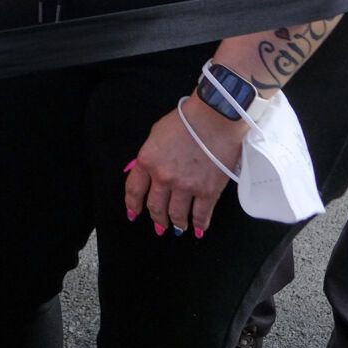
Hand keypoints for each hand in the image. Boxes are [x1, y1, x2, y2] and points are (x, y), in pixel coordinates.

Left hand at [123, 100, 243, 237]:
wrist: (214, 118)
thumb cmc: (186, 120)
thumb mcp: (156, 134)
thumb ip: (150, 155)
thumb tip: (147, 170)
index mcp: (147, 161)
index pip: (134, 190)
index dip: (133, 205)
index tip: (133, 214)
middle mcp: (164, 178)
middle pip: (156, 207)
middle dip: (157, 219)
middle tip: (159, 226)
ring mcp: (186, 187)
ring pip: (177, 215)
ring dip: (177, 224)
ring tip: (178, 228)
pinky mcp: (208, 191)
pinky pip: (201, 214)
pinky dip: (200, 224)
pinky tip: (199, 229)